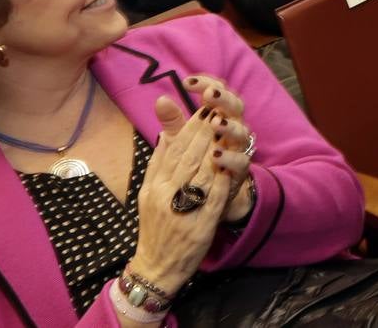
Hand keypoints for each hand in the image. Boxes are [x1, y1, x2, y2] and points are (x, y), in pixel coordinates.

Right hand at [127, 100, 231, 296]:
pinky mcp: (200, 226)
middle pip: (188, 157)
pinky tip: (230, 165)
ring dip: (215, 149)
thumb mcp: (147, 193)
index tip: (203, 109)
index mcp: (155, 186)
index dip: (189, 128)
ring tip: (226, 129)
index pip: (174, 150)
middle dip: (204, 132)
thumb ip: (158, 162)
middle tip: (218, 110)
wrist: (156, 267)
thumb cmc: (153, 227)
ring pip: (201, 174)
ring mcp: (184, 211)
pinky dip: (222, 181)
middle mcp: (167, 195)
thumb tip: (165, 133)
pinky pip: (213, 199)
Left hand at [181, 75, 253, 221]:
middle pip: (235, 106)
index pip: (217, 91)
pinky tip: (216, 155)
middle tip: (210, 94)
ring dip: (229, 126)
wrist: (209, 194)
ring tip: (216, 123)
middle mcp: (232, 127)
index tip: (187, 82)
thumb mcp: (182, 140)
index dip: (205, 83)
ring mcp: (239, 148)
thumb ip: (173, 121)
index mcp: (218, 115)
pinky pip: (240, 161)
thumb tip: (160, 100)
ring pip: (241, 132)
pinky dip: (229, 157)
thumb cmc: (196, 159)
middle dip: (223, 99)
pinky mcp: (240, 170)